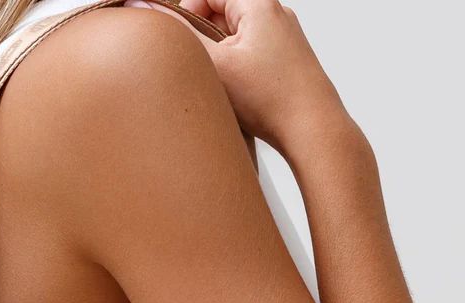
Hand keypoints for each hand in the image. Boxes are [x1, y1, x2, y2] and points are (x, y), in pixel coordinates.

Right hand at [169, 0, 352, 157]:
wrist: (312, 128)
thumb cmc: (272, 98)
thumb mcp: (217, 64)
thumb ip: (182, 37)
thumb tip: (151, 13)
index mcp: (259, 4)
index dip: (188, 12)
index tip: (180, 39)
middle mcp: (275, 15)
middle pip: (224, 14)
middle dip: (205, 38)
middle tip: (200, 67)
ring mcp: (284, 38)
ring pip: (237, 37)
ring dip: (221, 57)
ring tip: (220, 84)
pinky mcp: (287, 62)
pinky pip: (252, 56)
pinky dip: (238, 70)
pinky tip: (237, 95)